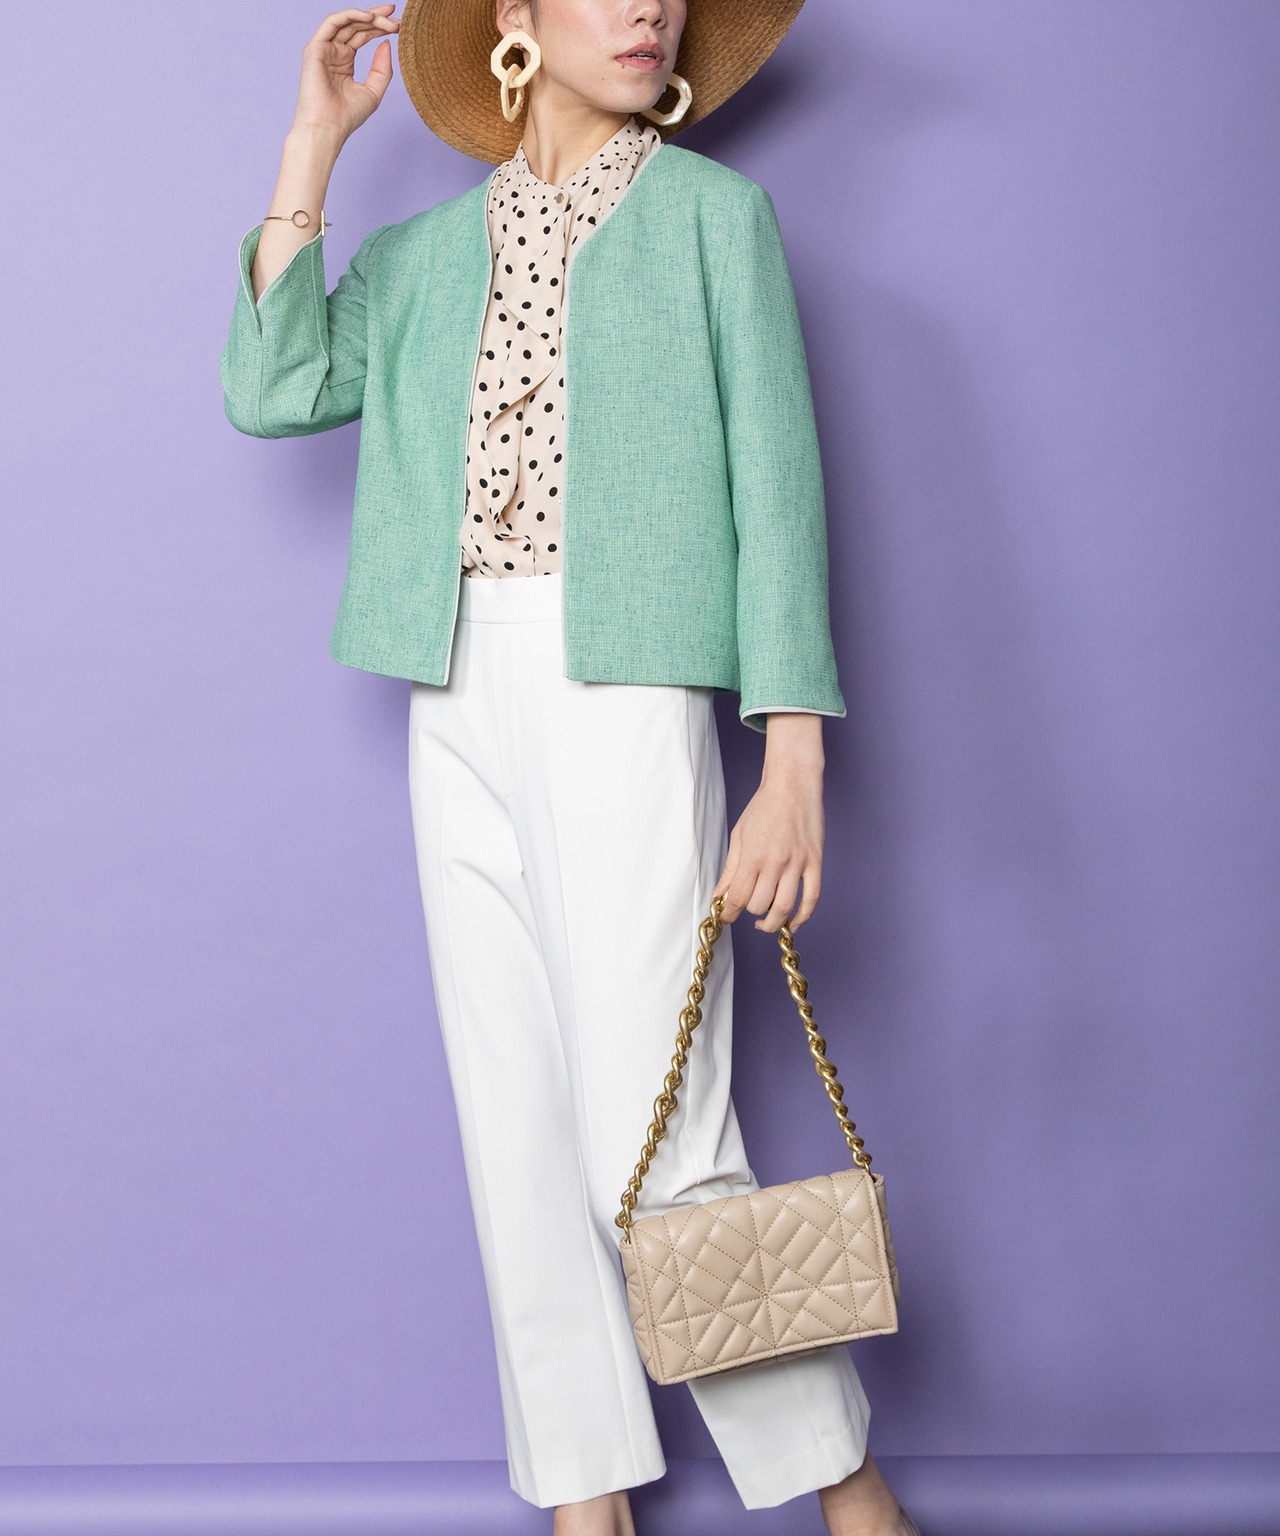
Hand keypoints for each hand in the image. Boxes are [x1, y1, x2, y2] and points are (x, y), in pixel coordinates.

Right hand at [292, 6, 400, 143]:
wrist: (327, 129)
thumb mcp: (373, 92)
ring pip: (347, 21)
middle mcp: (333, 52)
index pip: (363, 34)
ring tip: (388, 19)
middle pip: (356, 25)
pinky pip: (333, 22)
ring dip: (368, 16)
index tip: (400, 26)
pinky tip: (369, 17)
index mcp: (344, 61)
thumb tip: (387, 43)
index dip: (380, 27)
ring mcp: (323, 48)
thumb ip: (382, 69)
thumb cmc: (346, 117)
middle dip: (378, 19)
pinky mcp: (315, 48)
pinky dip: (351, 15)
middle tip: (398, 19)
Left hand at [712, 715, 824, 931]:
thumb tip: (720, 895)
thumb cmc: (764, 807)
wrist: (793, 785)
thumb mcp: (739, 835)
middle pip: (760, 905)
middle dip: (749, 912)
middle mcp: (775, 862)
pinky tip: (792, 923)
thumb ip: (730, 869)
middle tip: (746, 908)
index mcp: (753, 855)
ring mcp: (798, 863)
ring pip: (785, 907)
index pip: (738, 897)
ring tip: (765, 923)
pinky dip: (802, 916)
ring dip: (773, 922)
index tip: (726, 916)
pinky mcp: (815, 862)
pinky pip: (812, 897)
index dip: (729, 913)